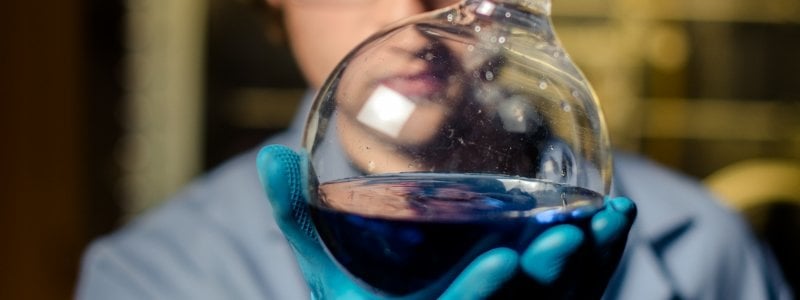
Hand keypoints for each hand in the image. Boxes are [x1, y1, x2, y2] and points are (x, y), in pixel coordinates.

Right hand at [257, 145, 634, 298]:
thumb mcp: (327, 275)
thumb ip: (300, 218)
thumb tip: (273, 154)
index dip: (477, 297)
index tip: (501, 258)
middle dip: (548, 286)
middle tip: (569, 237)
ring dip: (591, 269)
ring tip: (610, 215)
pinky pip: (578, 299)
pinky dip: (601, 263)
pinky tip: (615, 220)